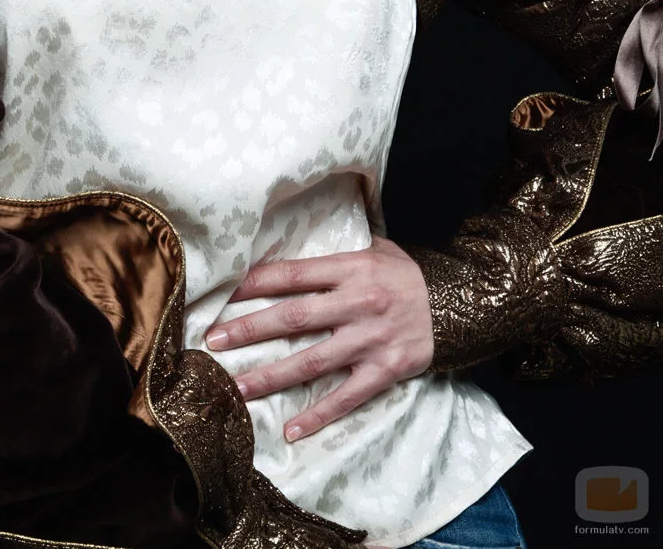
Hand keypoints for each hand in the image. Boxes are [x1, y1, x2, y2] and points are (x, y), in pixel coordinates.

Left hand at [203, 235, 433, 441]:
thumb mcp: (376, 249)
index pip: (293, 275)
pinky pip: (346, 397)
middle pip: (293, 317)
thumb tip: (294, 244)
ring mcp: (370, 340)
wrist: (461, 304)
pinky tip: (292, 430)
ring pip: (311, 362)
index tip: (225, 295)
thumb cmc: (409, 275)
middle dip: (250, 330)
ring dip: (271, 376)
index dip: (256, 284)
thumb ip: (338, 252)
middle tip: (214, 341)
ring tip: (237, 388)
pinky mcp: (384, 371)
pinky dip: (318, 415)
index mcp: (351, 268)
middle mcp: (357, 303)